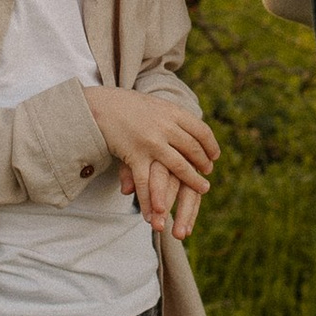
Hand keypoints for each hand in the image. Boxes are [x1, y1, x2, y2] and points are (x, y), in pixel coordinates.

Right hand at [84, 84, 217, 234]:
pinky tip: (162, 209)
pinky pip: (147, 182)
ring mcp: (152, 142)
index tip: (214, 156)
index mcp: (172, 111)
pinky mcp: (136, 156)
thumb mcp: (155, 106)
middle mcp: (166, 126)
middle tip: (207, 173)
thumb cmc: (128, 106)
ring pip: (179, 167)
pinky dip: (154, 198)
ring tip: (202, 189)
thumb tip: (193, 132)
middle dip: (203, 164)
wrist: (100, 105)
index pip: (201, 130)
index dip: (210, 145)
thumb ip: (173, 118)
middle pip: (193, 149)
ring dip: (192, 181)